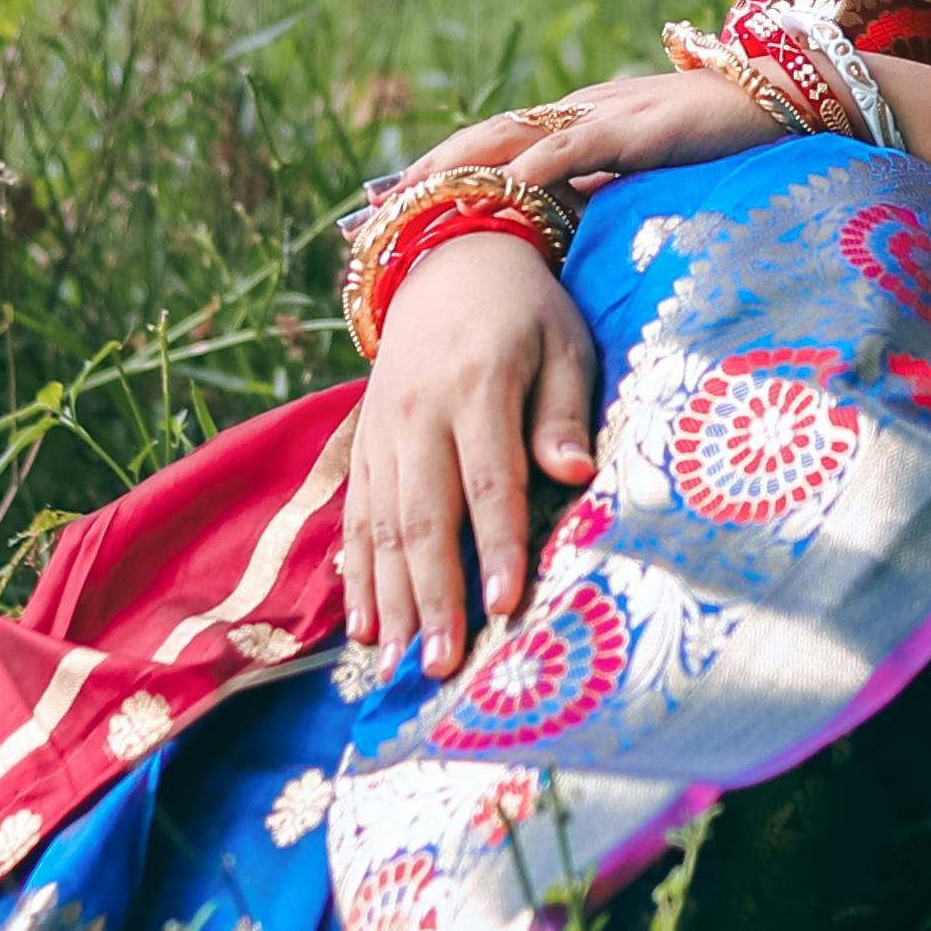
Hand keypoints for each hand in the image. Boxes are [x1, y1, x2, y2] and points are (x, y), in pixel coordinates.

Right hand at [340, 233, 603, 679]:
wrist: (447, 264)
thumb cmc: (525, 316)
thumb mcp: (564, 345)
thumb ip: (562, 411)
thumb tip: (576, 472)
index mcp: (477, 386)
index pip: (487, 479)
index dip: (495, 545)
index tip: (503, 605)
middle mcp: (418, 415)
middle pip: (423, 516)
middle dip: (433, 596)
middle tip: (442, 665)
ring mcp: (381, 433)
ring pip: (380, 527)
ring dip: (391, 602)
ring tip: (398, 667)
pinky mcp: (362, 446)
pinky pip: (355, 519)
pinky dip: (358, 577)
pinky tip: (367, 628)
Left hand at [402, 63, 786, 194]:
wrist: (781, 99)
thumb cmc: (716, 142)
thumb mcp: (641, 178)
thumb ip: (596, 200)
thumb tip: (550, 244)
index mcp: (572, 127)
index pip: (489, 151)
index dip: (435, 177)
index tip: (385, 213)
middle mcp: (575, 115)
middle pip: (482, 140)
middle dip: (423, 175)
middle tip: (368, 215)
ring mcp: (604, 116)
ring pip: (515, 136)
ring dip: (459, 165)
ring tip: (411, 195)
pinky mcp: (640, 127)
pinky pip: (580, 142)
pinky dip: (540, 162)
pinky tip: (509, 183)